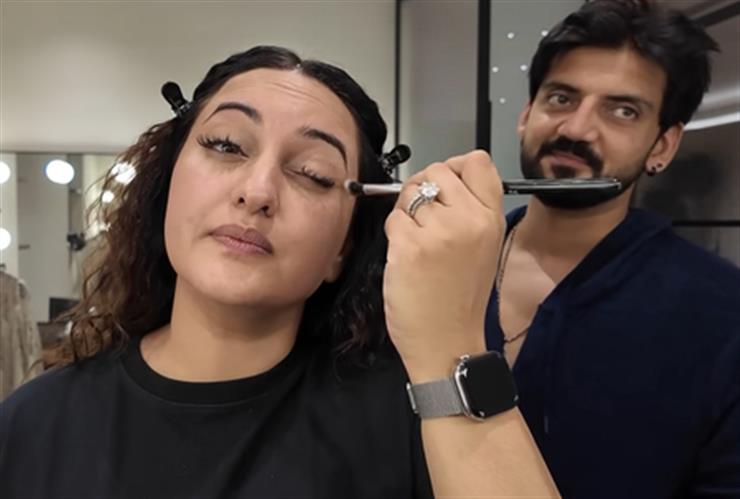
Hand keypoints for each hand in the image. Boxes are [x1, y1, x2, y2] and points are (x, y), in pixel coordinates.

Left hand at [383, 150, 505, 381]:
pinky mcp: (409, 247)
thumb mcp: (483, 247)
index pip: (478, 161)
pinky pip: (393, 219)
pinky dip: (395, 233)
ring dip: (406, 213)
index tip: (445, 184)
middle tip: (424, 217)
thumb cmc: (461, 298)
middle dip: (423, 188)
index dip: (455, 166)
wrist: (447, 341)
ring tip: (417, 241)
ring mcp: (439, 233)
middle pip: (437, 171)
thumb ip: (470, 209)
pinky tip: (407, 256)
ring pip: (410, 194)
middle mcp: (468, 220)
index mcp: (491, 219)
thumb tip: (442, 178)